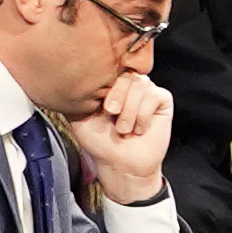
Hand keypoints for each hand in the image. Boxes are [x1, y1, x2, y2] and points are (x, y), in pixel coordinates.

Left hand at [61, 64, 180, 201]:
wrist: (120, 163)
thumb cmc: (101, 143)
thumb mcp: (79, 116)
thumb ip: (77, 95)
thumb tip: (69, 76)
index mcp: (107, 85)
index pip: (107, 69)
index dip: (105, 87)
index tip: (101, 108)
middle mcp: (126, 84)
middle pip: (125, 74)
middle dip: (117, 97)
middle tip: (111, 114)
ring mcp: (145, 90)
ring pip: (140, 85)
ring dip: (130, 112)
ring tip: (124, 129)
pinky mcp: (162, 100)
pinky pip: (154, 96)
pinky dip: (143, 116)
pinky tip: (138, 129)